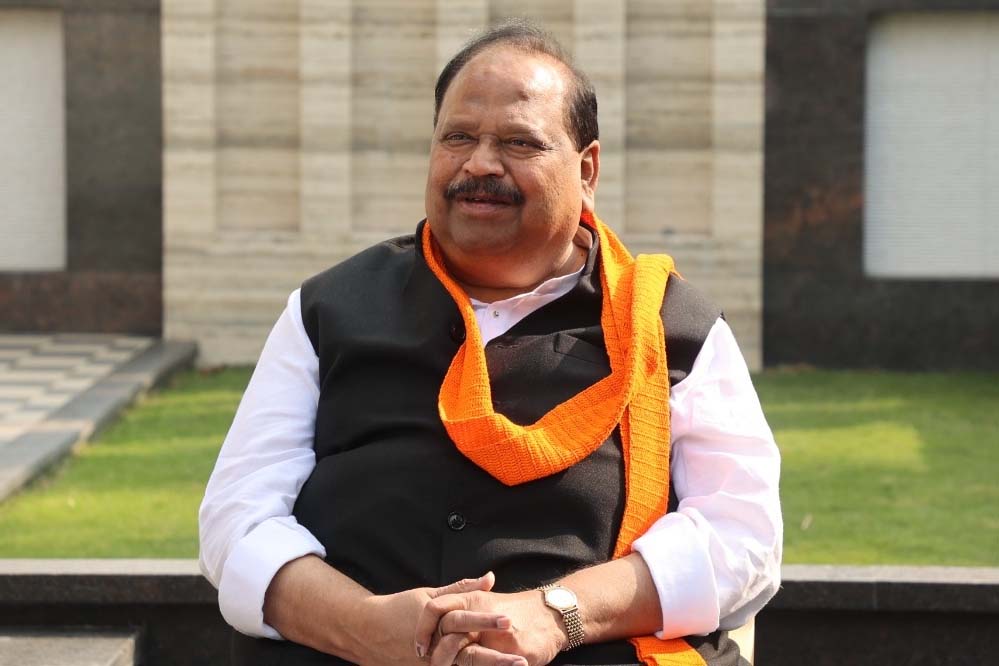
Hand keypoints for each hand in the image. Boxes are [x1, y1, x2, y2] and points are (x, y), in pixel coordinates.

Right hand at [356, 573, 512, 665]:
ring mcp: (428, 665)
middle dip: (496, 660)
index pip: (466, 623)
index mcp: (437, 623)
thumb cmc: (400, 608)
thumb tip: (490, 578)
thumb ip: (462, 589)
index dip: (488, 622)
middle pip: (469, 657)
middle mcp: (434, 648)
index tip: (511, 621)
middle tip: (522, 661)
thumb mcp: (429, 595)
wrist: (366, 631)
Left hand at [416, 586, 564, 665]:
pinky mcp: (513, 651)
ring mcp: (497, 635)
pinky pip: (488, 662)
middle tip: (427, 662)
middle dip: (436, 654)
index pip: (435, 609)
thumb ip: (462, 604)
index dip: (422, 629)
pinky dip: (488, 665)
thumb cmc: (515, 610)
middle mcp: (481, 615)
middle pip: (446, 632)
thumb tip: (434, 616)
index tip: (418, 647)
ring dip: (450, 663)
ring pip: (465, 655)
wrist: (551, 615)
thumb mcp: (486, 601)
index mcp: (471, 599)